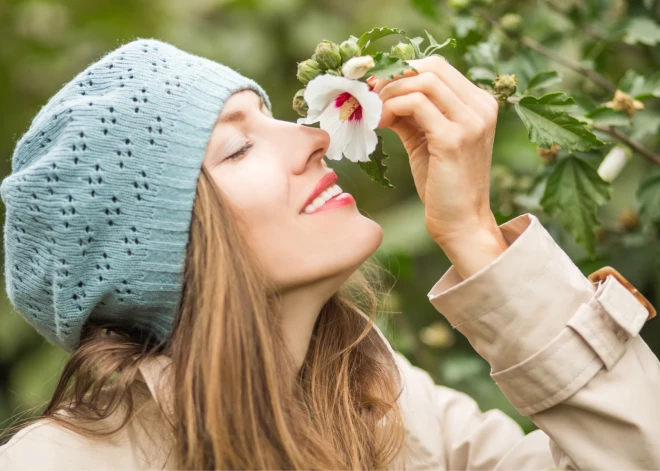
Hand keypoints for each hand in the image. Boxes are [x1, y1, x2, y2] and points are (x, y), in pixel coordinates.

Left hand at [367, 56, 501, 249]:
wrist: (461, 223)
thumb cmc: (443, 184)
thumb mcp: (426, 139)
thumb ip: (411, 113)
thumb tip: (379, 91)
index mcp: (479, 104)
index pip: (437, 67)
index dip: (401, 70)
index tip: (375, 87)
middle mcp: (481, 107)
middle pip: (430, 67)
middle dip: (393, 76)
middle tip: (368, 96)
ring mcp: (471, 121)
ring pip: (422, 81)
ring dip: (389, 93)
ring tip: (372, 113)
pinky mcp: (454, 138)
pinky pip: (414, 104)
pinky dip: (390, 108)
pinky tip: (379, 124)